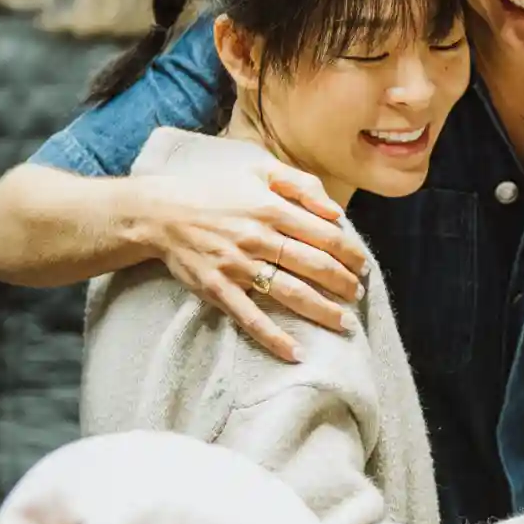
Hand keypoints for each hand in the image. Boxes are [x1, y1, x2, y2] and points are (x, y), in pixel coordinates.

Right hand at [139, 154, 366, 360]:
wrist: (160, 212)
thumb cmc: (213, 190)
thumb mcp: (257, 170)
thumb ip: (300, 184)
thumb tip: (334, 211)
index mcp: (271, 208)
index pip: (324, 235)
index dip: (349, 252)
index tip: (362, 265)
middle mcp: (258, 238)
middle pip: (314, 265)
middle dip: (343, 283)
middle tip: (358, 295)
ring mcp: (238, 266)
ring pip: (291, 293)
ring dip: (322, 311)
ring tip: (344, 323)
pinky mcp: (218, 289)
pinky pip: (251, 318)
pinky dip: (274, 338)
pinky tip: (296, 353)